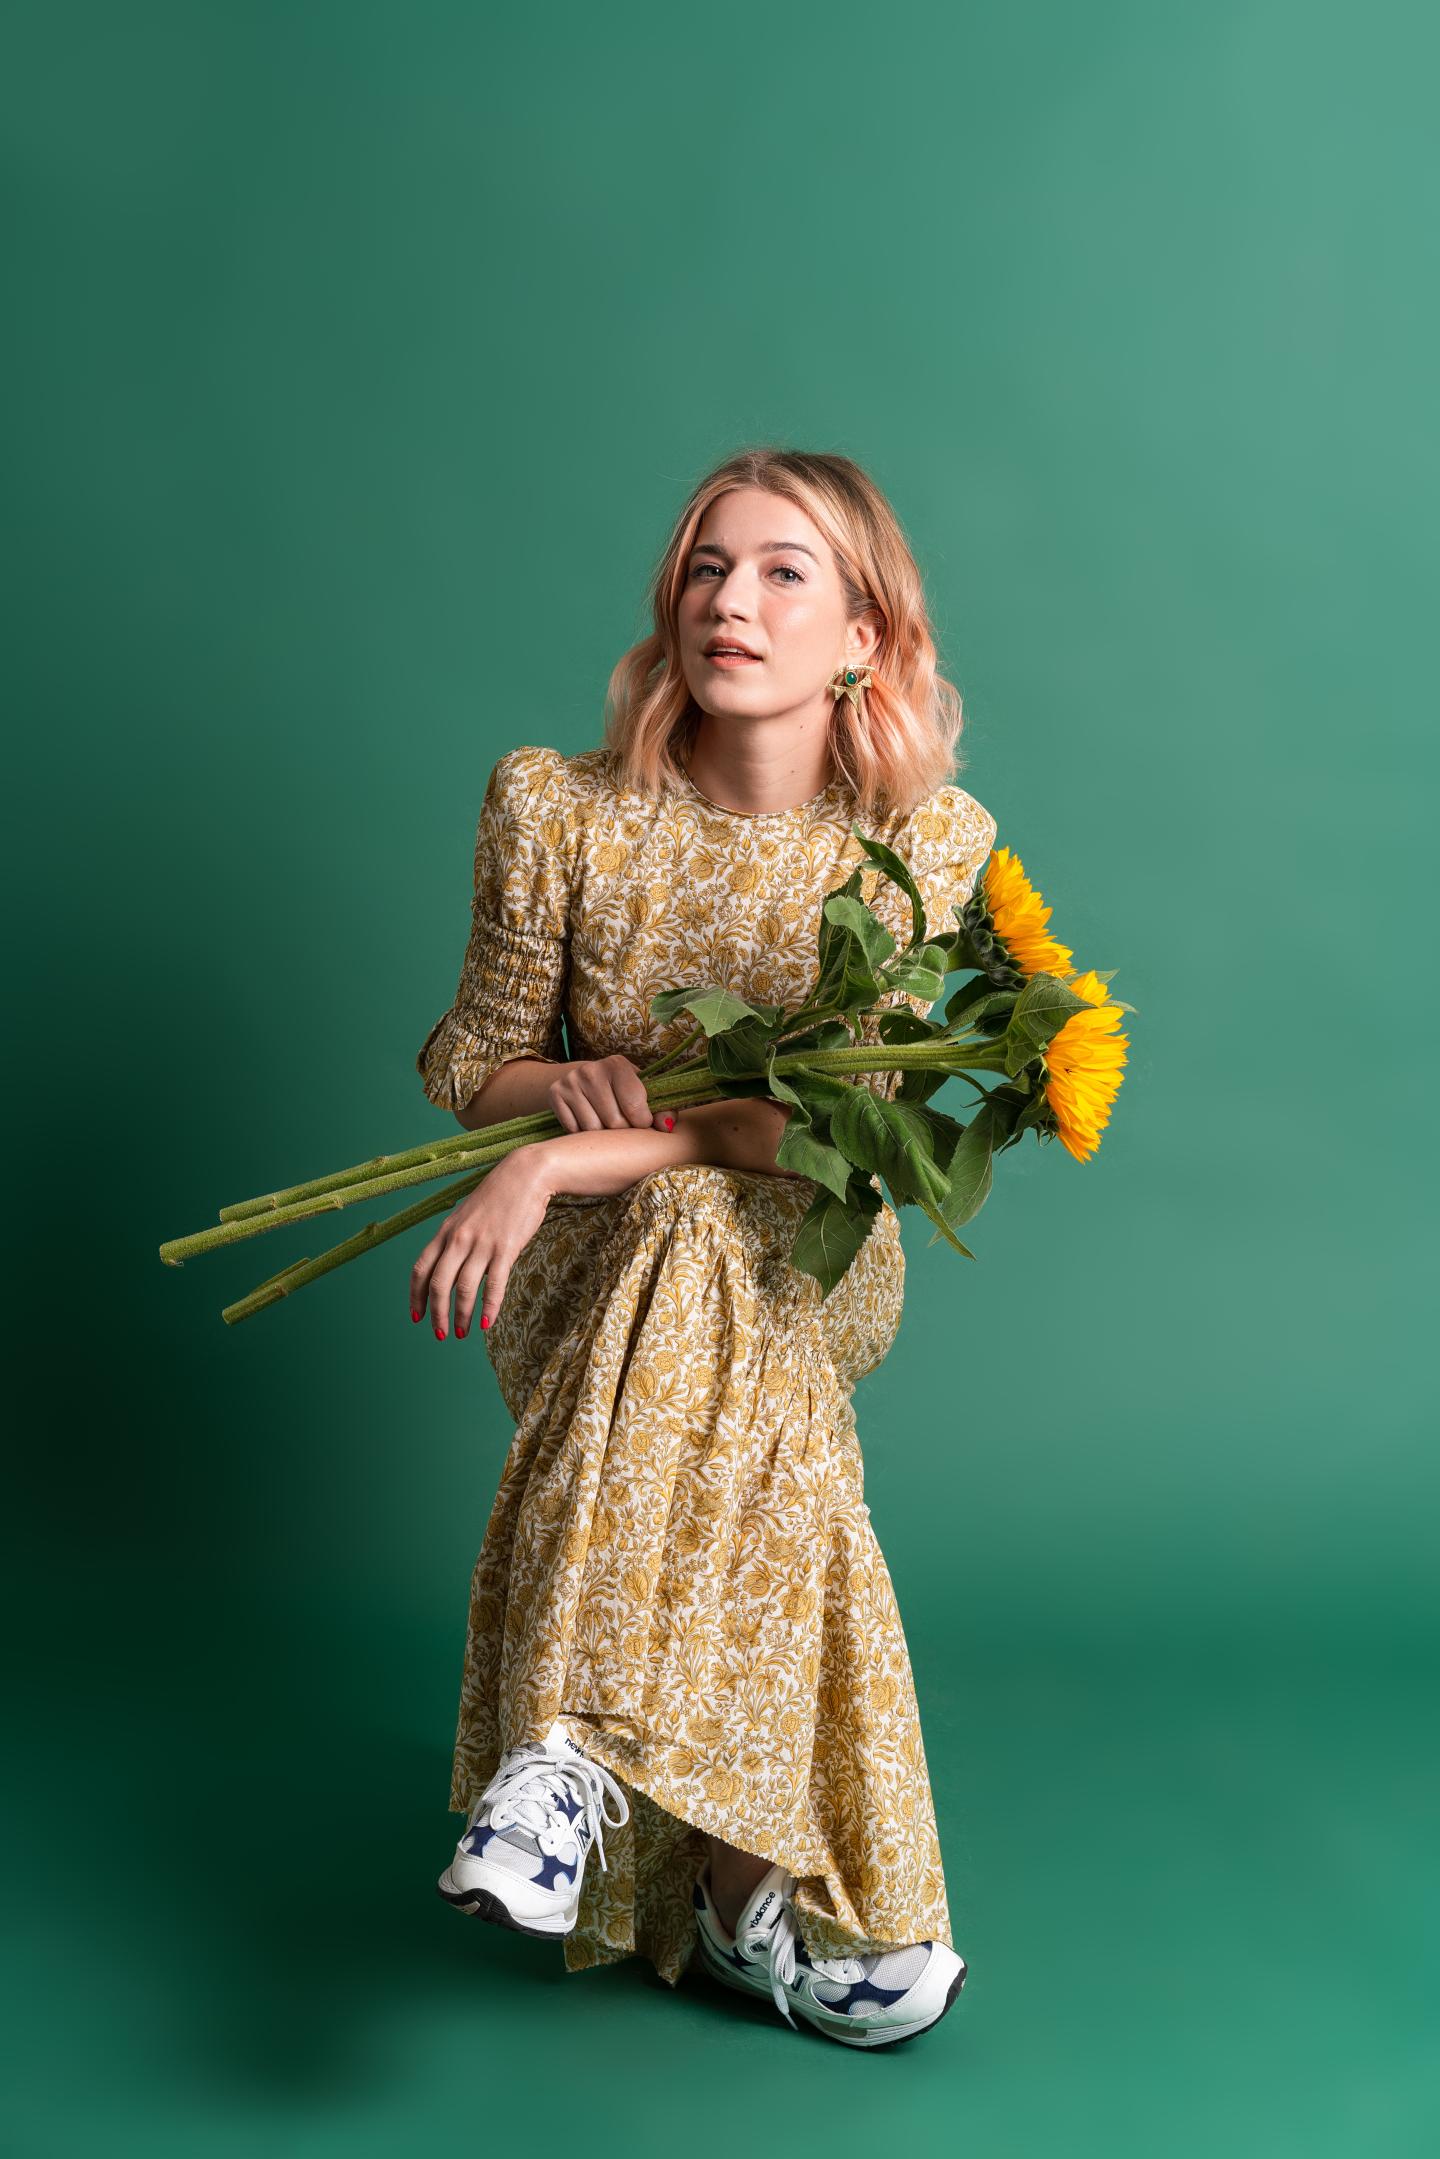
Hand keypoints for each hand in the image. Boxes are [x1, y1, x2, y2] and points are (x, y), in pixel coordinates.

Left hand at [409, 1147, 551, 1339]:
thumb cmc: (498, 1195)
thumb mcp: (467, 1214)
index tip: (416, 1316)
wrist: (526, 1174)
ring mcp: (481, 1244)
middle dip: (436, 1314)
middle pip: (438, 1284)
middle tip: (439, 1334)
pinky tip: (487, 1323)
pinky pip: (494, 1285)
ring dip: (461, 1315)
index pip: (421, 1269)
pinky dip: (489, 1307)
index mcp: (445, 1232)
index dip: (416, 1296)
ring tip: (462, 1333)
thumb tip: (449, 1260)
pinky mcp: (505, 1248)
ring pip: (464, 1288)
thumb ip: (455, 1237)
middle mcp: (458, 1239)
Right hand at [546, 1053, 673, 1133]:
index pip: (635, 1106)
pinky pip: (574, 1130)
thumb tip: (666, 1127)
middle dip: (622, 1130)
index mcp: (617, 1064)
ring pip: (593, 1129)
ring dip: (601, 1134)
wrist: (583, 1080)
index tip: (641, 1121)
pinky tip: (586, 1120)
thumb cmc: (620, 1090)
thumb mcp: (642, 1093)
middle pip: (614, 1122)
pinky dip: (582, 1132)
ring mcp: (571, 1081)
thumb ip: (661, 1109)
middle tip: (621, 1123)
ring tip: (604, 1122)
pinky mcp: (555, 1094)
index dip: (642, 1121)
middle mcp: (591, 1069)